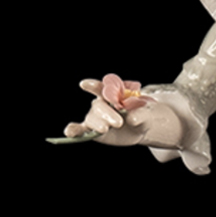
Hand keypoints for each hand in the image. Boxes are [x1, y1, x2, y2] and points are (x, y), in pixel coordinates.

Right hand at [67, 77, 181, 147]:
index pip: (101, 88)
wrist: (139, 128)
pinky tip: (69, 132)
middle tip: (118, 122)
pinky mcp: (92, 129)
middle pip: (99, 106)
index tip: (84, 84)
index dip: (93, 86)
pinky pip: (81, 129)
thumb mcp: (146, 113)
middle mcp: (101, 104)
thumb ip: (141, 113)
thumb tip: (131, 118)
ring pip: (91, 118)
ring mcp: (95, 117)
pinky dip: (74, 130)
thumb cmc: (141, 115)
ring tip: (106, 129)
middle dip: (107, 114)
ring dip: (98, 123)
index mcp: (112, 94)